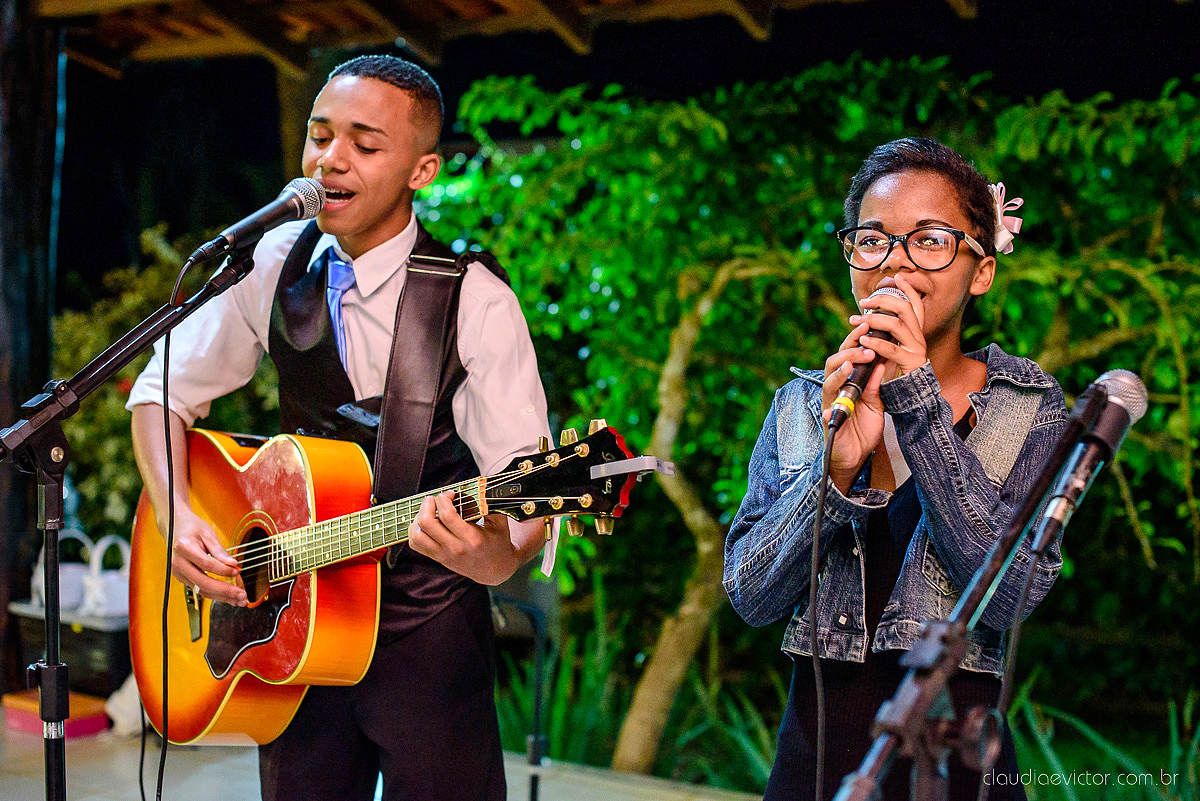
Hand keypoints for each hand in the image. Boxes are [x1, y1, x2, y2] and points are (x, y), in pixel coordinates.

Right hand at [161, 506, 246, 606]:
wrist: (173, 527)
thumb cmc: (192, 528)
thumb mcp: (208, 534)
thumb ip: (219, 551)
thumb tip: (233, 565)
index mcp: (184, 548)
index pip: (206, 564)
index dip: (223, 570)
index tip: (237, 571)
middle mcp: (179, 563)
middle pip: (203, 583)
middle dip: (225, 591)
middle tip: (242, 595)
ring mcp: (178, 572)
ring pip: (201, 590)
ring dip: (222, 597)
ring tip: (239, 600)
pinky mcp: (182, 578)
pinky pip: (199, 589)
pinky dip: (215, 594)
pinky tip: (229, 596)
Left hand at [408, 490, 522, 584]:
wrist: (495, 569)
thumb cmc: (498, 542)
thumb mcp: (499, 522)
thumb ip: (491, 503)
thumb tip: (482, 484)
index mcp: (471, 538)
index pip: (447, 515)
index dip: (444, 499)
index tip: (451, 494)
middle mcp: (455, 548)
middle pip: (426, 523)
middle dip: (427, 504)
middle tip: (436, 499)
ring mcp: (444, 555)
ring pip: (417, 534)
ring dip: (418, 518)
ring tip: (429, 510)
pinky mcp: (437, 558)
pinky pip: (416, 544)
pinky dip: (415, 530)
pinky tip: (426, 522)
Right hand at [822, 325, 888, 492]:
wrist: (856, 457)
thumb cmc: (864, 428)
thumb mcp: (877, 404)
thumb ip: (876, 385)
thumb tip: (881, 362)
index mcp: (849, 382)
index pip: (849, 355)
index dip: (857, 339)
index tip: (869, 325)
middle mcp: (836, 389)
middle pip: (835, 361)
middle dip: (850, 349)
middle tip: (867, 341)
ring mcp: (830, 404)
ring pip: (829, 381)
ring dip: (842, 370)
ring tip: (855, 363)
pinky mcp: (829, 422)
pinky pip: (826, 413)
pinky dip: (829, 409)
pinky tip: (833, 406)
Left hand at [851, 275, 927, 381]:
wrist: (910, 400)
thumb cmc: (896, 373)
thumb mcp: (891, 350)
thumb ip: (886, 336)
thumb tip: (870, 318)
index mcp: (916, 333)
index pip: (916, 305)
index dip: (909, 289)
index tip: (897, 277)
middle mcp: (919, 338)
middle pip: (905, 309)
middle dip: (883, 300)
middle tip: (863, 302)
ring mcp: (917, 350)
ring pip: (897, 325)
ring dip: (874, 320)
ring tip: (856, 321)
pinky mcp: (911, 364)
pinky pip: (893, 349)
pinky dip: (876, 343)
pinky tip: (863, 340)